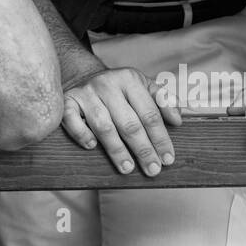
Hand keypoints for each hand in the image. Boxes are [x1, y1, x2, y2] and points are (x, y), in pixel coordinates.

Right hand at [61, 65, 180, 176]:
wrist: (84, 76)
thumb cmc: (119, 89)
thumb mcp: (143, 86)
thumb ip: (163, 100)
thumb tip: (178, 120)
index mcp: (130, 79)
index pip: (150, 114)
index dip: (161, 138)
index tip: (168, 158)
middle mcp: (107, 83)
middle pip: (129, 123)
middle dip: (143, 149)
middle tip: (152, 169)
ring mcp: (86, 92)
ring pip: (104, 126)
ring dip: (117, 150)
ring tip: (128, 168)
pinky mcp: (67, 100)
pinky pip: (72, 119)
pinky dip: (81, 133)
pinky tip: (91, 146)